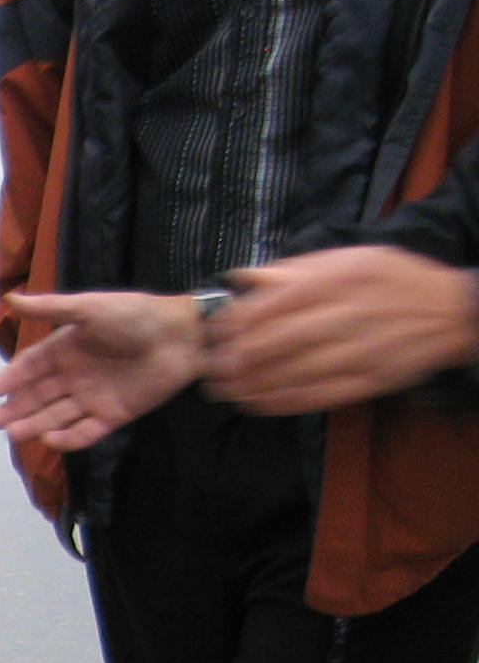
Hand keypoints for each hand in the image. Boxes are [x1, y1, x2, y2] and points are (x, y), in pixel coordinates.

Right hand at [0, 291, 201, 448]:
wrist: (184, 335)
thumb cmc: (136, 315)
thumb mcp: (90, 307)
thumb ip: (50, 308)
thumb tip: (10, 299)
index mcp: (68, 348)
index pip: (32, 366)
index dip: (13, 377)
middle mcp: (77, 374)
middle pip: (39, 396)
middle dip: (17, 408)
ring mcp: (94, 397)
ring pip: (57, 416)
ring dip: (34, 425)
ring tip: (14, 433)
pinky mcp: (114, 415)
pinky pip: (86, 432)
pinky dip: (68, 438)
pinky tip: (50, 439)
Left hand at [206, 246, 478, 413]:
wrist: (452, 311)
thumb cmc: (394, 279)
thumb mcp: (351, 258)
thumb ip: (295, 269)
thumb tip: (241, 277)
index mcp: (341, 279)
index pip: (275, 302)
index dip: (238, 322)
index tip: (213, 333)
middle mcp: (349, 314)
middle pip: (280, 341)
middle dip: (237, 358)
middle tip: (211, 369)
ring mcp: (360, 351)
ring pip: (295, 373)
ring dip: (253, 385)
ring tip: (225, 391)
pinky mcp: (369, 380)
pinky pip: (318, 396)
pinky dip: (282, 403)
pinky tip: (257, 404)